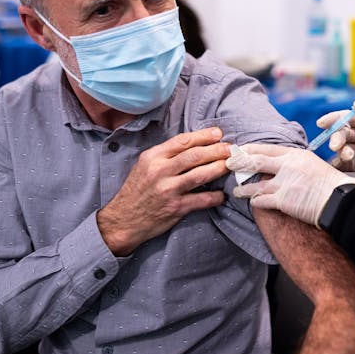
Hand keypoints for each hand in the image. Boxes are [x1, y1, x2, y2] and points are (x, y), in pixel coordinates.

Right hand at [97, 127, 229, 255]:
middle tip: (231, 149)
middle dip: (217, 150)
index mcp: (153, 157)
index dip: (204, 136)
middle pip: (195, 156)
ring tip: (230, 165)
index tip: (218, 133)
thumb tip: (195, 145)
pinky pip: (201, 200)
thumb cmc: (137, 190)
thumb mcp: (145, 165)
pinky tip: (222, 194)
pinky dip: (215, 197)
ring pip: (200, 175)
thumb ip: (166, 155)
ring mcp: (168, 190)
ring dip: (219, 168)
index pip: (183, 141)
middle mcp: (160, 171)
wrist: (123, 219)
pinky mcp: (175, 208)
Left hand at [226, 143, 354, 226]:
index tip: (240, 150)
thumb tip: (282, 164)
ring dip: (243, 188)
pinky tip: (252, 202)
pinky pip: (262, 200)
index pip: (266, 148)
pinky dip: (255, 201)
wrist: (340, 201)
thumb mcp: (313, 164)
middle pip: (256, 161)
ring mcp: (284, 183)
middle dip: (239, 162)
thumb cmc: (330, 184)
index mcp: (295, 154)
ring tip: (235, 191)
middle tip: (228, 164)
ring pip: (255, 184)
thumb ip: (296, 163)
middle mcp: (287, 166)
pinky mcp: (283, 200)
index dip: (250, 149)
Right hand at [317, 99, 354, 194]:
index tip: (322, 123)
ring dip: (339, 151)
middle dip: (336, 138)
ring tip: (347, 156)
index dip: (333, 119)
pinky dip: (338, 163)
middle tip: (335, 145)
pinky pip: (343, 163)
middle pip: (341, 133)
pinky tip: (337, 165)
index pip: (347, 118)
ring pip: (341, 148)